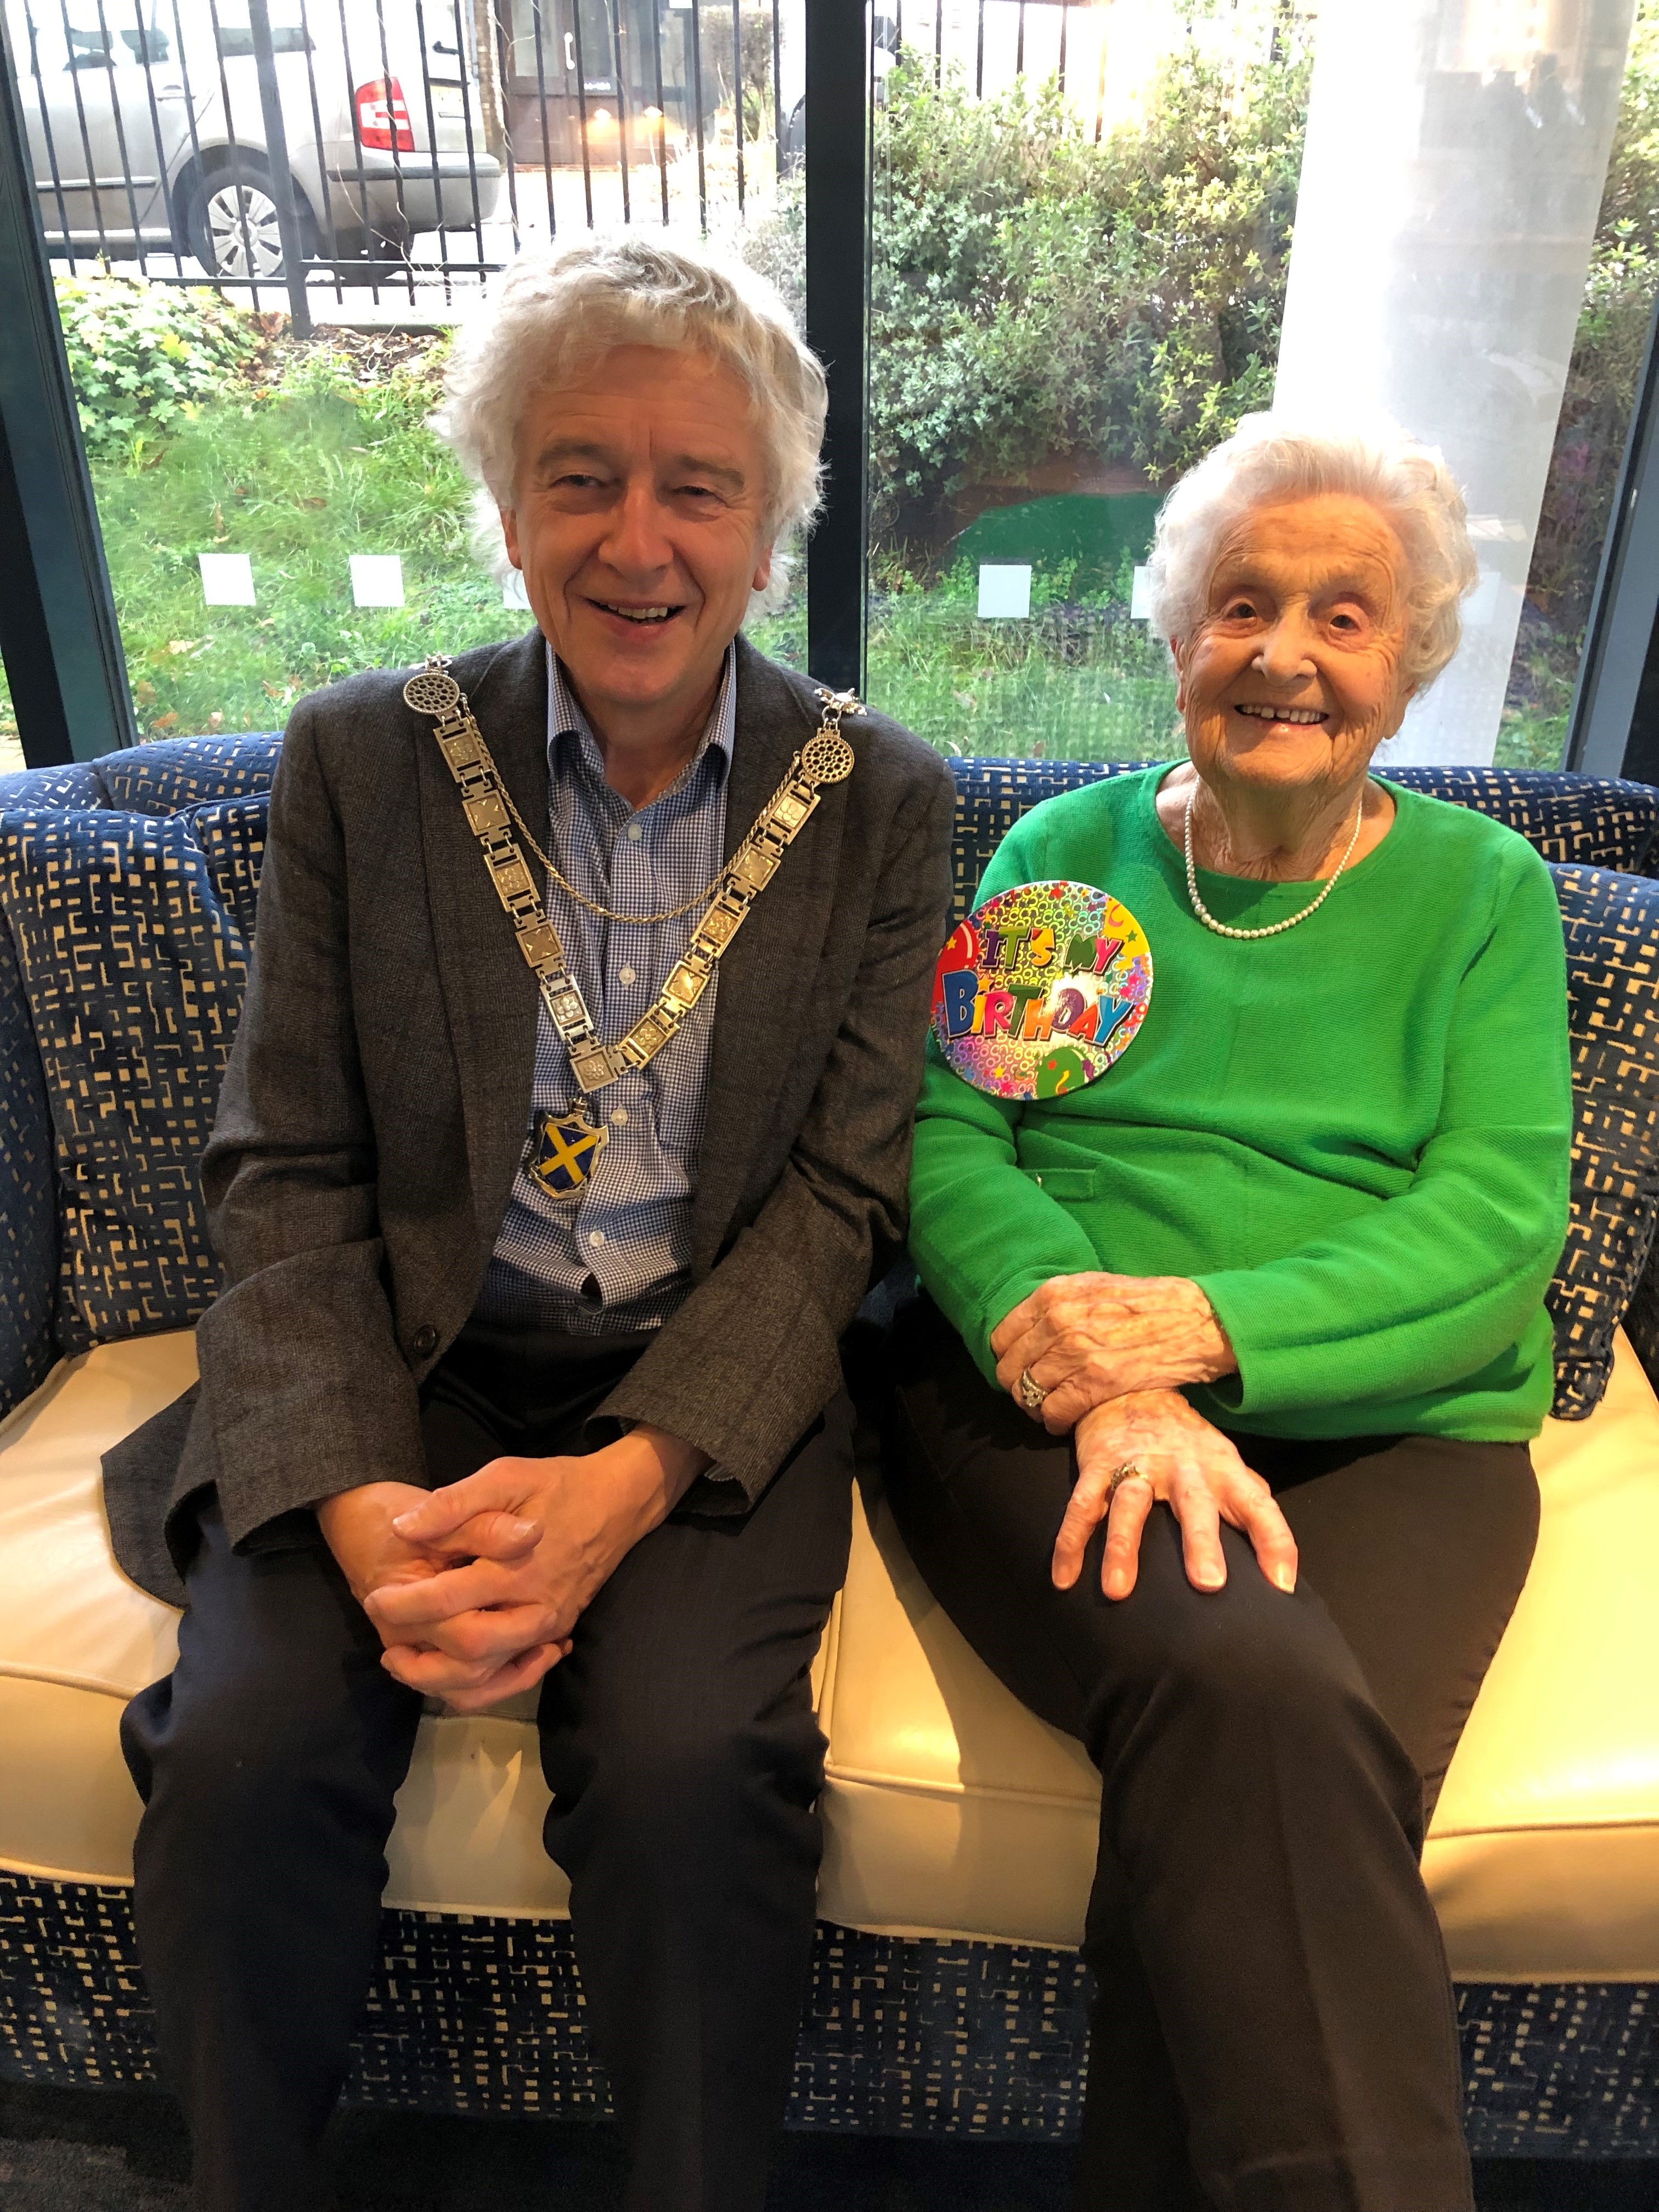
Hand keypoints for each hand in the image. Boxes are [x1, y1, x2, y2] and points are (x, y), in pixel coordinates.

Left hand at [360, 1427, 709, 1712]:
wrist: (620, 1501)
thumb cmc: (558, 1485)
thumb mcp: (506, 1476)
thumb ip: (454, 1503)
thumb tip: (403, 1529)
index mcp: (517, 1566)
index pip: (448, 1599)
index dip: (402, 1604)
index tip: (374, 1597)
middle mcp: (535, 1606)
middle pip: (469, 1651)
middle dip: (417, 1653)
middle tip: (383, 1635)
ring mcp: (548, 1626)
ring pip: (490, 1676)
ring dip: (440, 1678)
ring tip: (402, 1661)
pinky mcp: (555, 1633)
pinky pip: (513, 1676)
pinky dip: (477, 1684)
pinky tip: (446, 1670)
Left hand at [992, 1272, 1235, 1431]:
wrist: (1195, 1320)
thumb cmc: (1148, 1303)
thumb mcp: (1095, 1286)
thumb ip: (1058, 1303)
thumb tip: (1029, 1327)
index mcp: (1053, 1295)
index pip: (1002, 1338)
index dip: (1008, 1359)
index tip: (1020, 1369)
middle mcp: (1057, 1322)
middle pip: (1010, 1370)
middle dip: (1019, 1387)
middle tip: (1035, 1395)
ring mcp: (1075, 1353)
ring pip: (1028, 1393)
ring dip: (1036, 1407)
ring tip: (1050, 1409)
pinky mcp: (1095, 1383)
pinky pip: (1054, 1413)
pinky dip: (1054, 1423)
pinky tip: (1063, 1422)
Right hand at [1052, 1390, 1296, 1601]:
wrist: (1132, 1389)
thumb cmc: (1188, 1444)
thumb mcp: (1225, 1463)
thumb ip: (1251, 1502)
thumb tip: (1280, 1562)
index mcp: (1222, 1469)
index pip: (1258, 1505)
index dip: (1274, 1542)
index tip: (1281, 1584)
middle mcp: (1183, 1467)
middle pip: (1194, 1504)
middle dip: (1201, 1542)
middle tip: (1208, 1584)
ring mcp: (1136, 1464)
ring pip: (1130, 1506)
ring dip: (1123, 1547)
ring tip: (1118, 1591)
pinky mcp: (1097, 1465)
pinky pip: (1081, 1506)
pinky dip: (1070, 1541)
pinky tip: (1064, 1578)